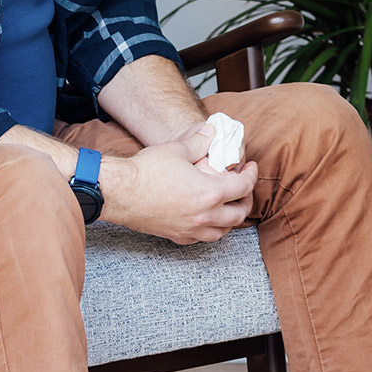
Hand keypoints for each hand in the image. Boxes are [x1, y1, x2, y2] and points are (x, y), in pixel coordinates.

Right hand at [98, 120, 257, 243]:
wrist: (119, 192)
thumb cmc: (146, 171)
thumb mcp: (178, 149)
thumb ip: (200, 141)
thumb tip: (211, 133)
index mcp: (210, 193)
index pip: (244, 187)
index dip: (251, 175)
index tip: (249, 167)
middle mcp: (204, 216)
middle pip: (239, 214)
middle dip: (247, 199)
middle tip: (243, 187)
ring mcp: (190, 229)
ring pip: (222, 232)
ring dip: (230, 218)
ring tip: (228, 204)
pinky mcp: (175, 236)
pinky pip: (202, 238)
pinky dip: (210, 229)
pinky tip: (206, 218)